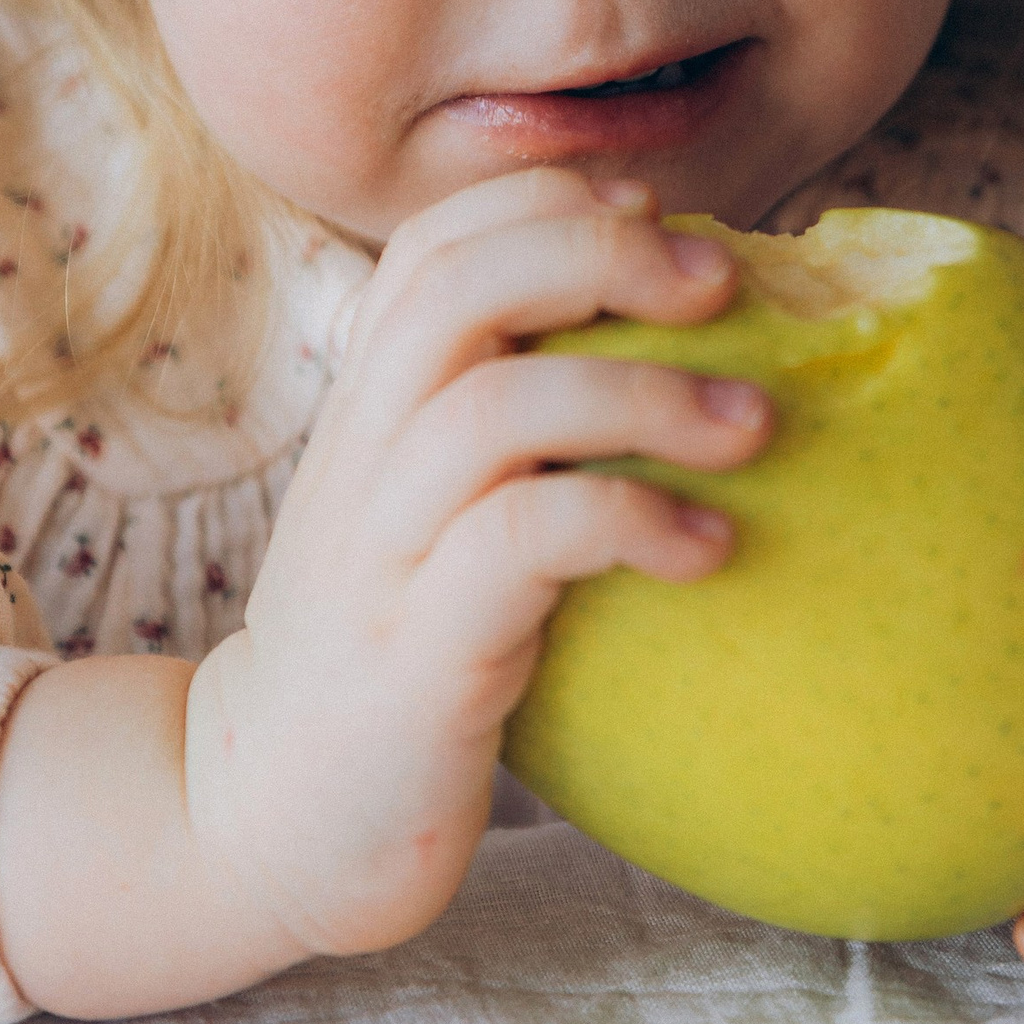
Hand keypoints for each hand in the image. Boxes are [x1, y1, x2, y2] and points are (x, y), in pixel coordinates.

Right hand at [179, 166, 769, 964]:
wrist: (270, 823)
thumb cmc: (400, 658)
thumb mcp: (438, 520)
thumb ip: (512, 437)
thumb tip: (680, 358)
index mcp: (370, 412)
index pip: (434, 245)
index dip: (549, 200)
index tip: (664, 217)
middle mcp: (363, 458)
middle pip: (457, 286)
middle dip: (603, 253)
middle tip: (726, 284)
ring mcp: (382, 553)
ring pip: (494, 405)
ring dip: (644, 394)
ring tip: (753, 428)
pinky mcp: (416, 653)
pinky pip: (519, 542)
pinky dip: (630, 522)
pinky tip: (709, 551)